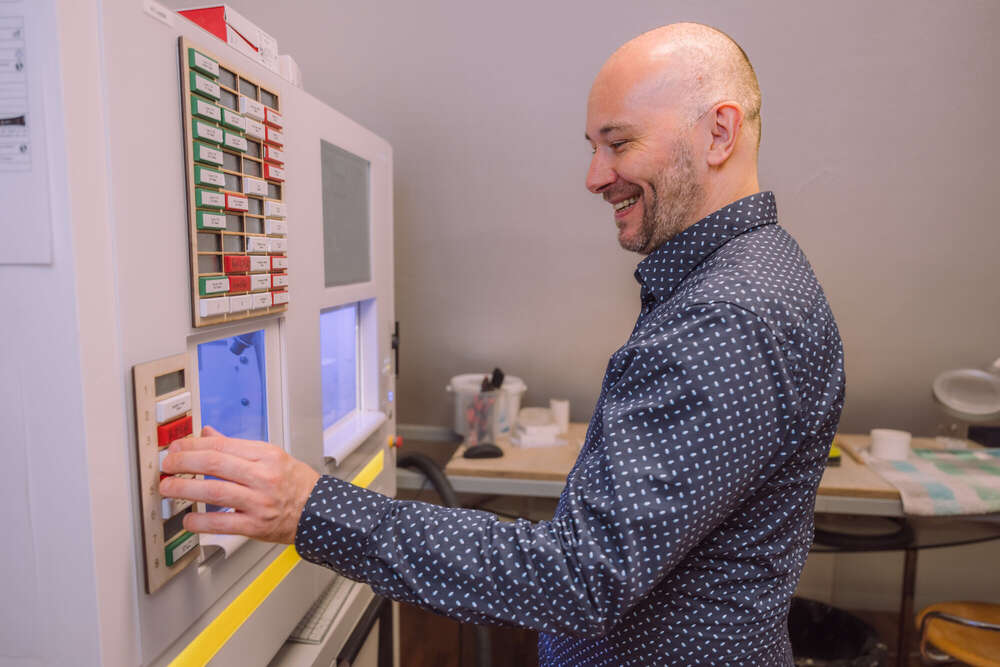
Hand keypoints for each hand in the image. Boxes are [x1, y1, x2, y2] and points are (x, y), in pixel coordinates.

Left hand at [159, 426, 320, 543]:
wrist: (318, 512)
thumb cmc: (297, 484)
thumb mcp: (272, 457)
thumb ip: (237, 447)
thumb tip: (208, 434)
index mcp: (266, 455)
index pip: (222, 445)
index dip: (193, 445)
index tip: (177, 448)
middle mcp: (263, 476)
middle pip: (214, 463)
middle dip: (183, 462)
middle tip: (167, 465)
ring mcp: (259, 502)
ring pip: (214, 491)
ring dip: (184, 488)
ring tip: (168, 488)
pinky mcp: (256, 526)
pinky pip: (221, 523)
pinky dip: (200, 521)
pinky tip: (188, 518)